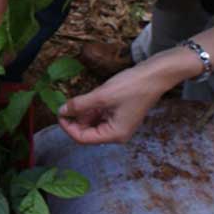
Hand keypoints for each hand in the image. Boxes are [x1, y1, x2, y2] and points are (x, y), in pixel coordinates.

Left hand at [57, 51, 188, 143]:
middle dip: (75, 118)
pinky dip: (91, 107)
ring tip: (81, 97)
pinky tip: (89, 96)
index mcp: (114, 135)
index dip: (68, 127)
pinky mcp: (118, 114)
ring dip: (83, 112)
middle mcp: (116, 133)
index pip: (82, 138)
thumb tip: (62, 111)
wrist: (154, 75)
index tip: (58, 113)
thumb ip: (79, 105)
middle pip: (86, 131)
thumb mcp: (101, 96)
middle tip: (66, 102)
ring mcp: (118, 124)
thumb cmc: (131, 86)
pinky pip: (99, 115)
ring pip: (92, 122)